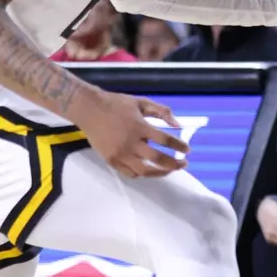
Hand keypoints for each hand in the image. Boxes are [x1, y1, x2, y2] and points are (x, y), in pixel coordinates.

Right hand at [74, 88, 189, 177]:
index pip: (165, 140)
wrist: (89, 110)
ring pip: (144, 171)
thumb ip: (162, 111)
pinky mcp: (111, 161)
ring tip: (169, 170)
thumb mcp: (141, 102)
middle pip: (157, 159)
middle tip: (183, 163)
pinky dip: (142, 174)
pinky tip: (150, 170)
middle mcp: (131, 142)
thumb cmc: (117, 104)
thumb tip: (178, 124)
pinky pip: (130, 173)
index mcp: (140, 126)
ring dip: (160, 173)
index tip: (187, 150)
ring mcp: (120, 154)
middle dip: (174, 163)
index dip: (179, 146)